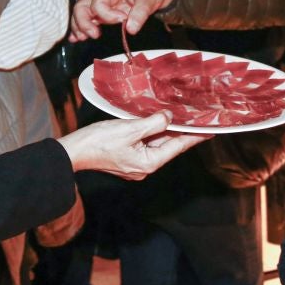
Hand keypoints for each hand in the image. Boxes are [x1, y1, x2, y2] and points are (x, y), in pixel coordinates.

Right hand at [57, 112, 205, 178]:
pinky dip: (152, 133)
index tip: (210, 130)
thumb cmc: (98, 142)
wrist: (73, 151)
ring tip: (180, 117)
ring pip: (157, 144)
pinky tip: (156, 122)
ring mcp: (135, 164)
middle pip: (168, 146)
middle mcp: (144, 167)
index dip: (194, 136)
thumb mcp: (130, 129)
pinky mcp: (127, 158)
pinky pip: (145, 144)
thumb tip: (169, 117)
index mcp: (148, 163)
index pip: (177, 146)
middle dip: (181, 131)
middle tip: (196, 117)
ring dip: (166, 130)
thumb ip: (153, 123)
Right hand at [69, 0, 177, 41]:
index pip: (98, 3)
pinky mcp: (107, 10)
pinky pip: (90, 18)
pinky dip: (83, 27)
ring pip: (83, 13)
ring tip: (81, 38)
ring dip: (80, 26)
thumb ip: (140, 13)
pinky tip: (77, 38)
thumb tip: (130, 29)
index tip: (123, 19)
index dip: (108, 15)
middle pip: (82, 6)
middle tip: (94, 35)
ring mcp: (104, 0)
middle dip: (84, 22)